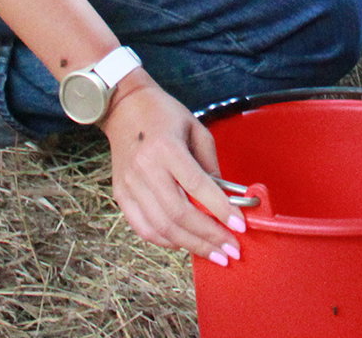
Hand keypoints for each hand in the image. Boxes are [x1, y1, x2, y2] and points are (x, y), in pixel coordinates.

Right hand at [101, 73, 245, 262]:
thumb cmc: (164, 115)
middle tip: (231, 252)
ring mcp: (130, 184)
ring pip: (161, 227)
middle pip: (179, 214)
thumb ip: (210, 165)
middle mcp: (146, 169)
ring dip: (190, 245)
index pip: (197, 186)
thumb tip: (227, 199)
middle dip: (208, 237)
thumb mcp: (196, 129)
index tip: (240, 226)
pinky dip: (166, 241)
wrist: (124, 107)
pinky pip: (143, 228)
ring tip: (214, 254)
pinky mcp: (121, 195)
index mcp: (167, 148)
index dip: (220, 209)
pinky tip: (185, 244)